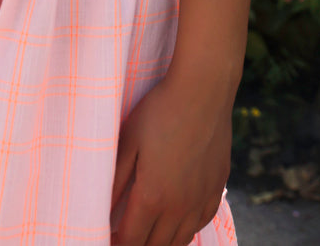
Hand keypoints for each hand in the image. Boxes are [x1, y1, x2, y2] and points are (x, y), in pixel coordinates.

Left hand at [110, 73, 230, 245]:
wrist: (203, 89)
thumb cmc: (160, 111)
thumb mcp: (128, 141)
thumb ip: (115, 181)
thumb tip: (102, 210)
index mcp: (153, 197)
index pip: (131, 241)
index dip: (117, 244)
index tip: (107, 238)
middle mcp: (179, 207)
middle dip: (137, 245)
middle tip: (124, 235)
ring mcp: (201, 199)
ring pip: (180, 241)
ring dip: (160, 243)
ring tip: (146, 234)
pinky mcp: (217, 188)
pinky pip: (201, 223)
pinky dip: (185, 230)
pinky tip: (176, 221)